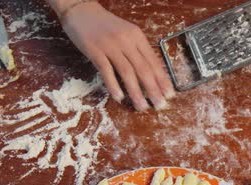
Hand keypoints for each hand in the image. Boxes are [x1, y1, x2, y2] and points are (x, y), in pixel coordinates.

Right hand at [59, 2, 174, 110]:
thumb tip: (151, 75)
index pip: (153, 61)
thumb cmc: (106, 26)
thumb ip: (138, 51)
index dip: (162, 79)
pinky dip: (114, 85)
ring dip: (136, 92)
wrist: (81, 11)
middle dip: (153, 89)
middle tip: (159, 105)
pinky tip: (119, 97)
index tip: (169, 94)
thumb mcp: (127, 34)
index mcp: (137, 37)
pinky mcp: (95, 50)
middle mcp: (126, 41)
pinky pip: (106, 71)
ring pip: (127, 72)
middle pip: (143, 69)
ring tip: (142, 107)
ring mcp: (110, 46)